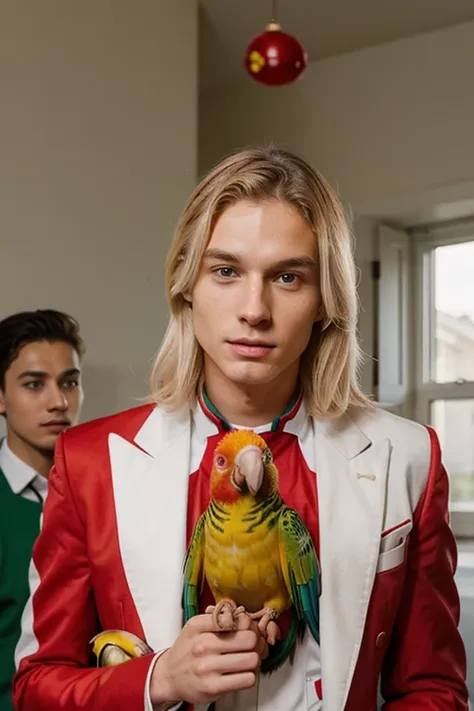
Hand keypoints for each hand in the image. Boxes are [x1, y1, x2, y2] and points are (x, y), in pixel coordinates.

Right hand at [150, 612, 267, 705]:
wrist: (169, 676)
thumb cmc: (186, 650)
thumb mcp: (196, 626)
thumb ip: (218, 618)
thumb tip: (244, 615)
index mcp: (199, 626)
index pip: (238, 619)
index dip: (248, 623)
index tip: (247, 628)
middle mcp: (203, 645)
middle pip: (249, 638)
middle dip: (255, 642)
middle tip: (252, 645)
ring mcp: (208, 667)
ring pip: (251, 659)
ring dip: (254, 660)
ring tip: (247, 659)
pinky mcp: (213, 687)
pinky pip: (247, 679)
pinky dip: (249, 676)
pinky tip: (241, 673)